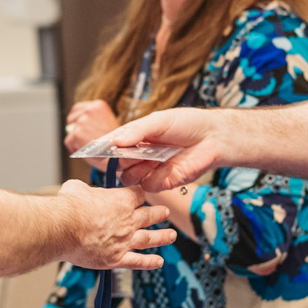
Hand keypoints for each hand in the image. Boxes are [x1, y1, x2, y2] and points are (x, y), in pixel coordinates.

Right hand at [58, 178, 174, 269]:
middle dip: (158, 214)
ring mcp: (124, 241)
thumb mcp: (77, 188)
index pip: (137, 195)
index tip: (139, 195)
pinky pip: (137, 262)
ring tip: (171, 235)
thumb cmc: (69, 207)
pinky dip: (149, 262)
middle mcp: (128, 221)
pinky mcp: (116, 259)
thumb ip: (85, 190)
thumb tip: (80, 190)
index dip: (139, 194)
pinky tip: (158, 262)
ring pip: (149, 239)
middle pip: (149, 215)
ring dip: (162, 237)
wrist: (63, 229)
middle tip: (165, 213)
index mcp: (121, 201)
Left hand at [64, 100, 120, 155]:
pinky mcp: (77, 134)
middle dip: (75, 128)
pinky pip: (68, 141)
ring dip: (76, 139)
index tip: (84, 128)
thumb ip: (90, 120)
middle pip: (71, 118)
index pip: (77, 108)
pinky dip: (74, 148)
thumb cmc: (113, 142)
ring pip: (70, 131)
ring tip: (90, 145)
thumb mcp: (104, 123)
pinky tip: (87, 151)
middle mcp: (90, 110)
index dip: (79, 119)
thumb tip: (69, 127)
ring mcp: (83, 122)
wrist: (119, 156)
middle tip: (89, 138)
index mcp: (98, 105)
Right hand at [110, 107, 225, 191]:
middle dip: (120, 160)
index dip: (100, 149)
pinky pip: (149, 186)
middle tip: (130, 151)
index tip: (93, 150)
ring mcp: (150, 170)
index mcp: (134, 138)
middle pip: (117, 164)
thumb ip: (137, 131)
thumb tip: (115, 141)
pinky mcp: (163, 182)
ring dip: (136, 169)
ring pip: (129, 179)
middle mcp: (139, 155)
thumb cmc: (187, 124)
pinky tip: (168, 165)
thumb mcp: (159, 121)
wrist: (214, 136)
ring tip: (151, 157)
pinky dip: (155, 176)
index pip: (111, 145)